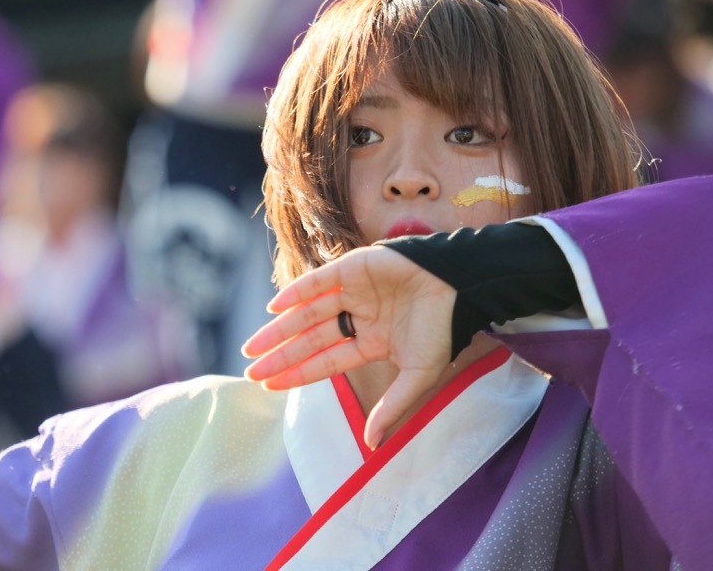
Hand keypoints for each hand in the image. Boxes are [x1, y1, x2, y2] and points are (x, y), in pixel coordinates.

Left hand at [241, 244, 456, 446]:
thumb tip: (371, 445)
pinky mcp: (355, 266)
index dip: (296, 373)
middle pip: (310, 338)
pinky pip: (319, 280)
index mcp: (371, 342)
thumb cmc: (444, 331)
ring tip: (252, 346)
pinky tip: (275, 307)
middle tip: (249, 369)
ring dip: (280, 328)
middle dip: (280, 354)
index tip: (267, 384)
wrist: (463, 287)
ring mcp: (355, 291)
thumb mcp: (418, 376)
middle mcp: (358, 316)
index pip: (325, 361)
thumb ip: (392, 408)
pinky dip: (297, 292)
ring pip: (308, 311)